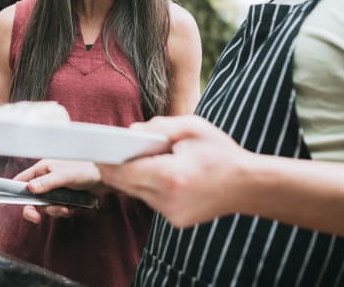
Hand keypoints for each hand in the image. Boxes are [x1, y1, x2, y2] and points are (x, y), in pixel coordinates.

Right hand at [14, 159, 103, 223]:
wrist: (105, 178)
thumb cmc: (86, 170)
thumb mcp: (65, 175)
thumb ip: (48, 182)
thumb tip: (30, 188)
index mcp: (43, 169)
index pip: (22, 181)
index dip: (17, 193)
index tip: (18, 205)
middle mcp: (47, 179)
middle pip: (32, 198)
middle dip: (38, 209)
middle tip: (37, 218)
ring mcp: (56, 189)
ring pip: (46, 206)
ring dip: (56, 210)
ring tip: (67, 207)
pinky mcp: (65, 197)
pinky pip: (59, 209)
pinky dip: (65, 211)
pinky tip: (74, 207)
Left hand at [98, 115, 249, 227]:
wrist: (248, 185)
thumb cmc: (221, 152)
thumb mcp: (192, 127)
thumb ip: (159, 125)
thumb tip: (131, 131)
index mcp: (170, 176)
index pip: (125, 171)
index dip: (107, 161)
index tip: (95, 151)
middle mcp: (167, 200)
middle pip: (127, 184)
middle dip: (117, 167)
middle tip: (107, 151)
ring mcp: (172, 214)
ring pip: (138, 193)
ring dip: (135, 176)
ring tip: (135, 157)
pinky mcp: (176, 220)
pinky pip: (152, 199)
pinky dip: (150, 185)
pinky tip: (159, 172)